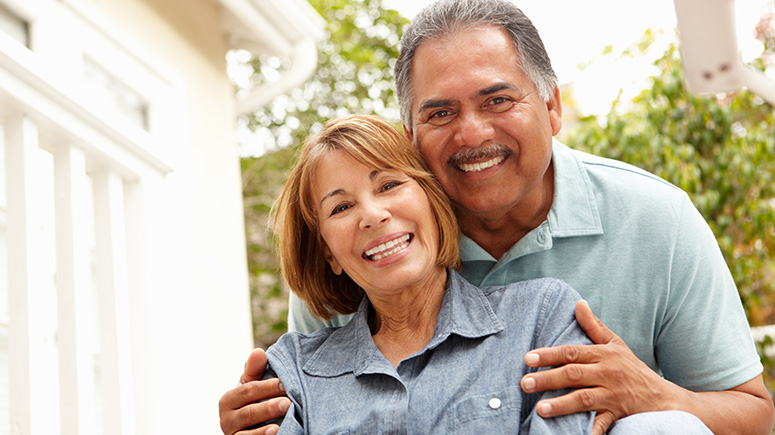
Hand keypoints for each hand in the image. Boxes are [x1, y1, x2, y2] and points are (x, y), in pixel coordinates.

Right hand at [219, 348, 291, 434]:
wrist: (253, 425)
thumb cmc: (254, 400)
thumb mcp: (253, 384)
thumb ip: (255, 369)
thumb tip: (258, 352)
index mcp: (228, 400)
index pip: (247, 391)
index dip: (266, 387)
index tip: (284, 384)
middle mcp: (226, 419)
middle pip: (248, 412)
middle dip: (268, 407)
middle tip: (288, 403)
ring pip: (247, 433)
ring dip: (265, 428)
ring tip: (281, 423)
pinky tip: (276, 433)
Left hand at [520, 300, 671, 434]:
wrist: (663, 398)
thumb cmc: (633, 369)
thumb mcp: (616, 344)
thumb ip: (594, 326)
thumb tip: (578, 303)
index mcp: (603, 355)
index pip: (572, 352)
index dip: (549, 354)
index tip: (528, 358)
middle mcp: (607, 374)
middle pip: (574, 374)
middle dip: (547, 379)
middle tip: (525, 383)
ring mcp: (612, 396)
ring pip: (584, 399)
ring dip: (562, 404)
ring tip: (540, 409)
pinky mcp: (618, 414)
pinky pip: (602, 424)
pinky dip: (590, 430)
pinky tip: (575, 434)